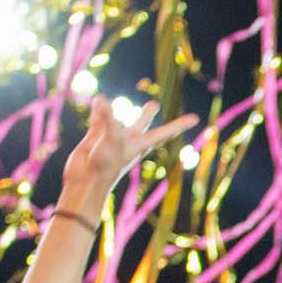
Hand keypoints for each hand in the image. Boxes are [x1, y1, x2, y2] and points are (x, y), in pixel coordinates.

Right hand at [58, 99, 197, 213]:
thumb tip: (102, 99)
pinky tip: (97, 101)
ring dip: (113, 109)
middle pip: (141, 124)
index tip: (196, 118)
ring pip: (115, 119)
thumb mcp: (110, 141)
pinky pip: (98, 119)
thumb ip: (108, 120)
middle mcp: (127, 141)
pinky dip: (97, 110)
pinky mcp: (96, 138)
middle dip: (147, 114)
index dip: (180, 124)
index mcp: (140, 145)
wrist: (85, 183)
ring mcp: (111, 139)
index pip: (165, 132)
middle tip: (155, 104)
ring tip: (109, 99)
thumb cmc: (104, 167)